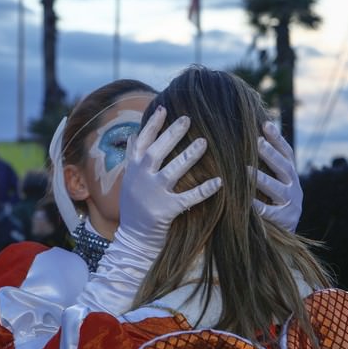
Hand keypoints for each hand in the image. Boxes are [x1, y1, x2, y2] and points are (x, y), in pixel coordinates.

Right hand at [118, 105, 222, 250]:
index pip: (141, 142)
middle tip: (188, 118)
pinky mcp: (164, 211)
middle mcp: (140, 179)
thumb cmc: (135, 208)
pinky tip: (218, 182)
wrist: (133, 241)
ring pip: (172, 170)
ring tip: (204, 142)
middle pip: (156, 151)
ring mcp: (152, 195)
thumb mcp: (128, 180)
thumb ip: (132, 158)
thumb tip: (134, 134)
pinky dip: (204, 190)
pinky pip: (188, 198)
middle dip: (172, 133)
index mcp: (132, 170)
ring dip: (188, 155)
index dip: (152, 125)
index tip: (163, 107)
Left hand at [250, 121, 302, 232]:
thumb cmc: (273, 203)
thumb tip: (250, 138)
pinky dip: (258, 205)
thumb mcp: (275, 183)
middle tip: (256, 141)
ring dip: (261, 178)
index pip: (287, 153)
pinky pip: (269, 212)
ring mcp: (292, 204)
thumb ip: (267, 166)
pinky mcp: (285, 221)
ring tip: (245, 169)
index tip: (266, 124)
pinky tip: (246, 200)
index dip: (277, 138)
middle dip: (270, 153)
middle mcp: (295, 187)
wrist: (286, 237)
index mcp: (292, 175)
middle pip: (283, 167)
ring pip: (277, 188)